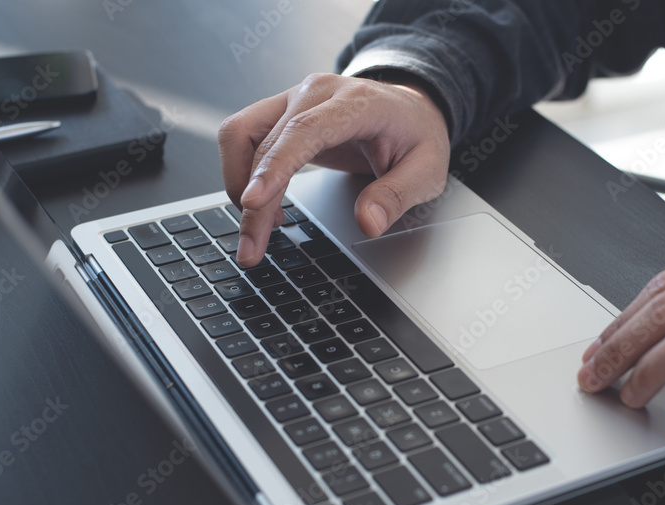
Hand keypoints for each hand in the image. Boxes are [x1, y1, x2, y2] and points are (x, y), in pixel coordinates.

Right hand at [217, 72, 450, 265]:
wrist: (412, 110)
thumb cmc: (417, 136)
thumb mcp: (427, 171)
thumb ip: (397, 196)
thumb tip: (368, 223)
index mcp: (356, 103)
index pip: (304, 132)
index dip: (274, 167)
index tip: (253, 202)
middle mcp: (317, 93)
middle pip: (266, 144)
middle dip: (252, 202)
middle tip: (251, 250)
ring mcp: (294, 99)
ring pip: (239, 134)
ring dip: (237, 183)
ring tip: (258, 228)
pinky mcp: (281, 113)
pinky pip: (243, 137)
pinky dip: (244, 174)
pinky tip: (266, 205)